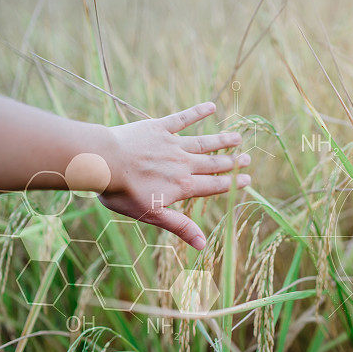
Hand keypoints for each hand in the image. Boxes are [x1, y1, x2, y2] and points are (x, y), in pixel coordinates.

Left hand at [98, 102, 249, 249]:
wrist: (103, 162)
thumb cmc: (123, 193)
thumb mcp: (152, 215)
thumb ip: (179, 227)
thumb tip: (203, 245)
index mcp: (182, 186)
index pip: (213, 185)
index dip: (231, 183)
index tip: (248, 179)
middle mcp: (182, 163)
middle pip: (212, 163)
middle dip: (232, 162)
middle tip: (248, 158)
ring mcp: (172, 143)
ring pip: (203, 142)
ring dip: (221, 140)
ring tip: (238, 137)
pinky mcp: (159, 127)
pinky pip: (182, 118)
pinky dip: (197, 113)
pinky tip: (211, 106)